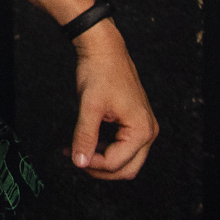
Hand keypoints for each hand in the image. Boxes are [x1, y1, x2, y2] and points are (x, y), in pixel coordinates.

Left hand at [68, 22, 157, 179]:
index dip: (92, 164)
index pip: (116, 163)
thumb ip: (85, 137)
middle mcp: (148, 132)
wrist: (104, 49)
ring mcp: (144, 127)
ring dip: (102, 161)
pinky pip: (123, 148)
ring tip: (76, 152)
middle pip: (127, 169)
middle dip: (100, 169)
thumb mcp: (89, 106)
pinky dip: (105, 150)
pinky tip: (87, 144)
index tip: (71, 156)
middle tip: (75, 160)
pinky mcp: (135, 122)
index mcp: (141, 130)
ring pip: (126, 161)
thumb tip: (78, 162)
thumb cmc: (99, 72)